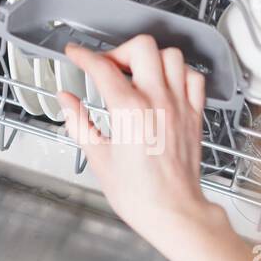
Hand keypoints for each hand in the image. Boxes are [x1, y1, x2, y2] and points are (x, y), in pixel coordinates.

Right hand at [56, 34, 260, 260]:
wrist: (174, 212)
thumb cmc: (139, 195)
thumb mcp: (98, 158)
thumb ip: (79, 122)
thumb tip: (67, 100)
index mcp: (130, 112)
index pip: (103, 68)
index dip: (83, 55)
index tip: (75, 54)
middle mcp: (158, 102)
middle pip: (142, 48)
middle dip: (119, 50)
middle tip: (108, 67)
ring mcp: (180, 106)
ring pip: (171, 56)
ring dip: (150, 58)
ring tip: (135, 74)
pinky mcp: (194, 114)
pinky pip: (193, 77)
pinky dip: (177, 73)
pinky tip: (164, 84)